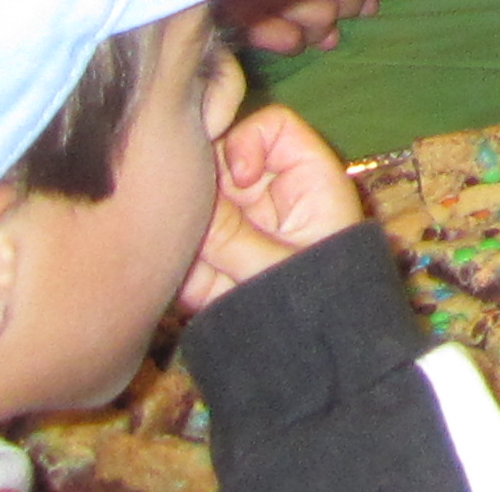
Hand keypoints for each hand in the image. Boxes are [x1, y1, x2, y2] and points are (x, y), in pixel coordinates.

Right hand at [182, 103, 366, 310]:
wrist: (314, 371)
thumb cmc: (320, 312)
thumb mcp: (280, 270)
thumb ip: (232, 236)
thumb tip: (186, 200)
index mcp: (307, 184)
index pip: (272, 128)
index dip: (246, 141)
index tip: (240, 178)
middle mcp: (271, 200)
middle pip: (223, 164)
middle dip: (204, 191)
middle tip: (198, 224)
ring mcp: (241, 230)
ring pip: (198, 206)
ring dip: (189, 232)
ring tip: (199, 265)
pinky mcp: (213, 265)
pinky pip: (185, 248)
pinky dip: (180, 265)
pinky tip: (191, 288)